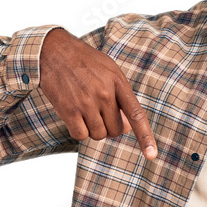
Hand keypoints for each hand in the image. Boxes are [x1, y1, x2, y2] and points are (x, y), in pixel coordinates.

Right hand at [38, 27, 157, 155]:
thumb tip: (128, 127)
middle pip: (116, 130)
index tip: (152, 155)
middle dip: (110, 127)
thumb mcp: (111, 70)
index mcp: (118, 83)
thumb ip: (122, 96)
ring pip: (98, 135)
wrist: (54, 51)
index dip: (145, 137)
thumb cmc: (86, 62)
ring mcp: (86, 103)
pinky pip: (81, 135)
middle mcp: (104, 94)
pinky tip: (76, 117)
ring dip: (94, 129)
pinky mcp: (68, 110)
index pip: (136, 115)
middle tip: (100, 113)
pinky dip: (80, 131)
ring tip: (86, 110)